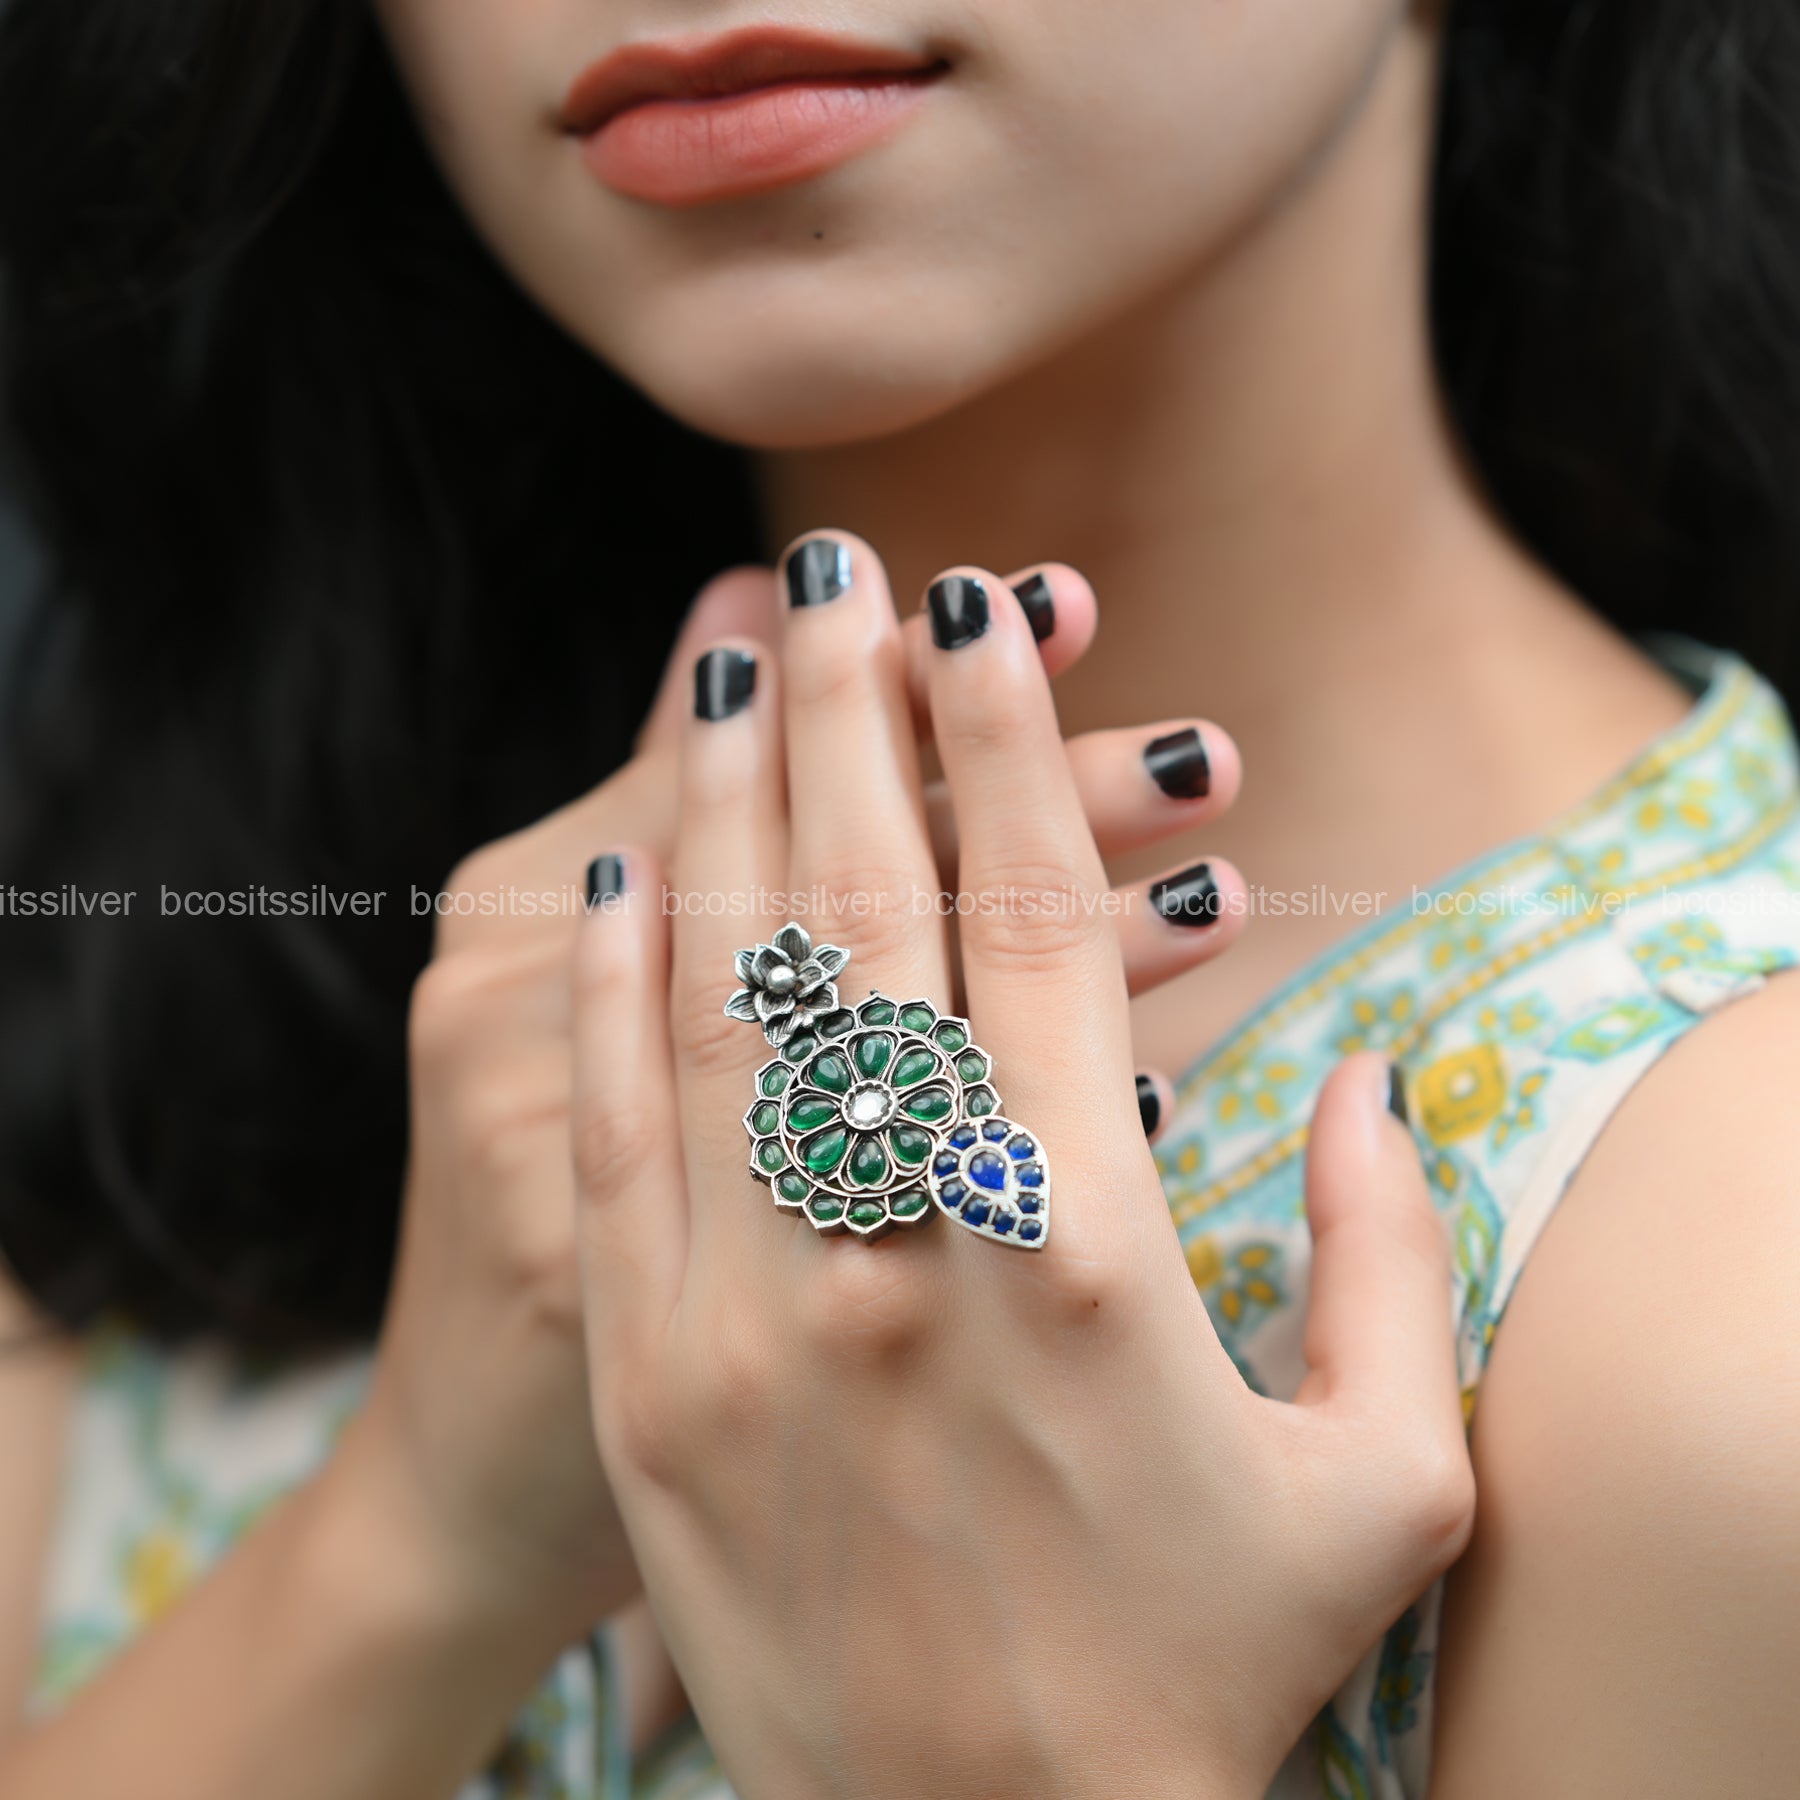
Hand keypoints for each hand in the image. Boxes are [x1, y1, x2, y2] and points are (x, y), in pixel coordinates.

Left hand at [569, 534, 1473, 1797]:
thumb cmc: (1197, 1675)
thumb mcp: (1380, 1482)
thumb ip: (1399, 1251)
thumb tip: (1372, 1068)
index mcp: (1090, 1241)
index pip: (1037, 914)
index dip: (1010, 741)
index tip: (989, 613)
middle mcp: (904, 1239)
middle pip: (861, 902)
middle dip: (850, 708)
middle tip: (842, 568)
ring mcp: (750, 1302)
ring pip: (722, 984)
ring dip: (724, 799)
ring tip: (731, 661)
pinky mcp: (649, 1372)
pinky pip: (623, 1127)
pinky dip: (621, 981)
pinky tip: (623, 863)